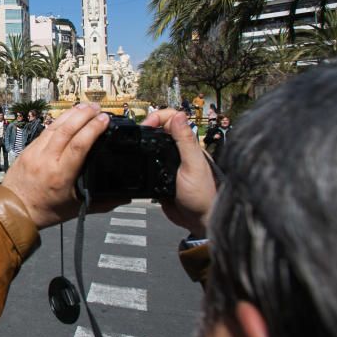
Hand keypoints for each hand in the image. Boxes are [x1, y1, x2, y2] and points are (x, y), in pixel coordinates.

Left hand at [2, 104, 121, 228]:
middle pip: (66, 130)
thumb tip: (123, 197)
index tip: (104, 120)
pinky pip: (45, 131)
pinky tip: (68, 116)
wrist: (12, 210)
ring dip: (71, 114)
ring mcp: (35, 153)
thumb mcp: (75, 208)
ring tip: (86, 107)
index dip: (93, 129)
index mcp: (60, 176)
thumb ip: (102, 202)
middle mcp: (46, 161)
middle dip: (84, 115)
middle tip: (98, 109)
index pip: (78, 145)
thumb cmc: (43, 211)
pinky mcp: (28, 149)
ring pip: (54, 126)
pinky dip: (58, 121)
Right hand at [141, 109, 215, 236]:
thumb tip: (178, 116)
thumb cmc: (203, 195)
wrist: (198, 220)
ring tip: (134, 145)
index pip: (172, 119)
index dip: (157, 117)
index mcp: (189, 144)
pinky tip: (138, 161)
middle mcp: (179, 150)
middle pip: (160, 129)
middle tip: (136, 135)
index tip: (146, 125)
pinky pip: (149, 163)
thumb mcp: (193, 165)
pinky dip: (142, 159)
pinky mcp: (161, 175)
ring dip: (143, 142)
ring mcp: (169, 162)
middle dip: (147, 127)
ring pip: (153, 144)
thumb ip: (186, 141)